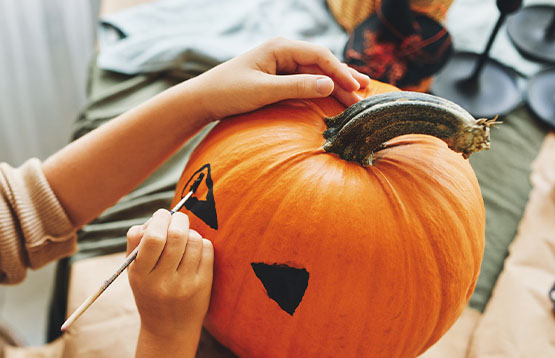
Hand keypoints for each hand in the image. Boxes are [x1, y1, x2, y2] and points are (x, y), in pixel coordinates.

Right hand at [126, 209, 212, 340]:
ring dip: (189, 232)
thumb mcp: (134, 272)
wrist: (168, 329)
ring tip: (183, 239)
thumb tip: (159, 217)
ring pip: (193, 239)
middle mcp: (163, 280)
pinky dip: (201, 243)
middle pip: (176, 235)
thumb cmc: (149, 291)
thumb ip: (138, 243)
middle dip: (177, 219)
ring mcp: (186, 284)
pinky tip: (193, 251)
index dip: (158, 219)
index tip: (160, 217)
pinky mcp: (203, 285)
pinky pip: (207, 249)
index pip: (151, 237)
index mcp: (141, 275)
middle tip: (176, 219)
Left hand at [185, 37, 370, 121]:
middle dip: (344, 77)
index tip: (356, 88)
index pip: (319, 56)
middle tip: (365, 94)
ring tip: (359, 95)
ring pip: (316, 73)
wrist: (202, 100)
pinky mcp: (278, 78)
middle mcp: (283, 52)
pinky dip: (322, 89)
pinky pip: (306, 82)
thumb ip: (296, 87)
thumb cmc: (228, 92)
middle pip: (322, 63)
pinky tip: (336, 96)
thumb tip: (329, 84)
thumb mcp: (263, 91)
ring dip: (336, 85)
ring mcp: (281, 64)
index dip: (340, 72)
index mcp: (280, 48)